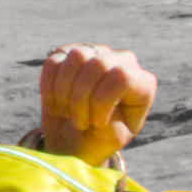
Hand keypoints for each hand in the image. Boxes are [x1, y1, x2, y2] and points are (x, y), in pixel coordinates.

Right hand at [35, 43, 154, 161]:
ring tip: (68, 112)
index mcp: (142, 83)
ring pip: (76, 57)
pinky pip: (53, 62)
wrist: (75, 138)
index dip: (101, 102)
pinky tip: (56, 103)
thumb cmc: (99, 139)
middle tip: (79, 123)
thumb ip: (112, 123)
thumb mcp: (111, 139)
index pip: (121, 77)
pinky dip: (48, 87)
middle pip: (98, 65)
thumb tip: (97, 101)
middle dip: (80, 99)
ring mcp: (96, 52)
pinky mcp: (68, 52)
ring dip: (64, 92)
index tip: (96, 124)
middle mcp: (123, 61)